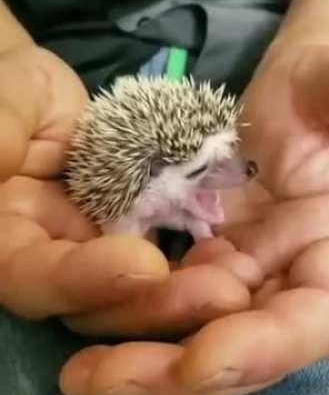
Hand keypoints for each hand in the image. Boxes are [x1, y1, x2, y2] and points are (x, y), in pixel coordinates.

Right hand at [0, 44, 257, 332]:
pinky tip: (240, 261)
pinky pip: (166, 259)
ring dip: (187, 294)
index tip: (144, 262)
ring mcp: (95, 252)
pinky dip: (200, 264)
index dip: (84, 279)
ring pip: (137, 293)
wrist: (36, 95)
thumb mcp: (2, 99)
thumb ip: (1, 127)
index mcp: (6, 239)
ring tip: (239, 283)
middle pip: (95, 306)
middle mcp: (49, 260)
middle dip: (155, 303)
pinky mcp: (134, 236)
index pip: (35, 279)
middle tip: (222, 292)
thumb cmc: (9, 88)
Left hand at [60, 42, 328, 394]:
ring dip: (143, 359)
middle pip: (245, 352)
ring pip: (199, 337)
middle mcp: (296, 283)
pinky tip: (82, 320)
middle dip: (176, 375)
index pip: (314, 323)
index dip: (260, 351)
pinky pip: (170, 302)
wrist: (295, 94)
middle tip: (102, 380)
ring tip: (80, 373)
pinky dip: (130, 318)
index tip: (196, 359)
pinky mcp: (211, 263)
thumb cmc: (324, 89)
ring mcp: (250, 279)